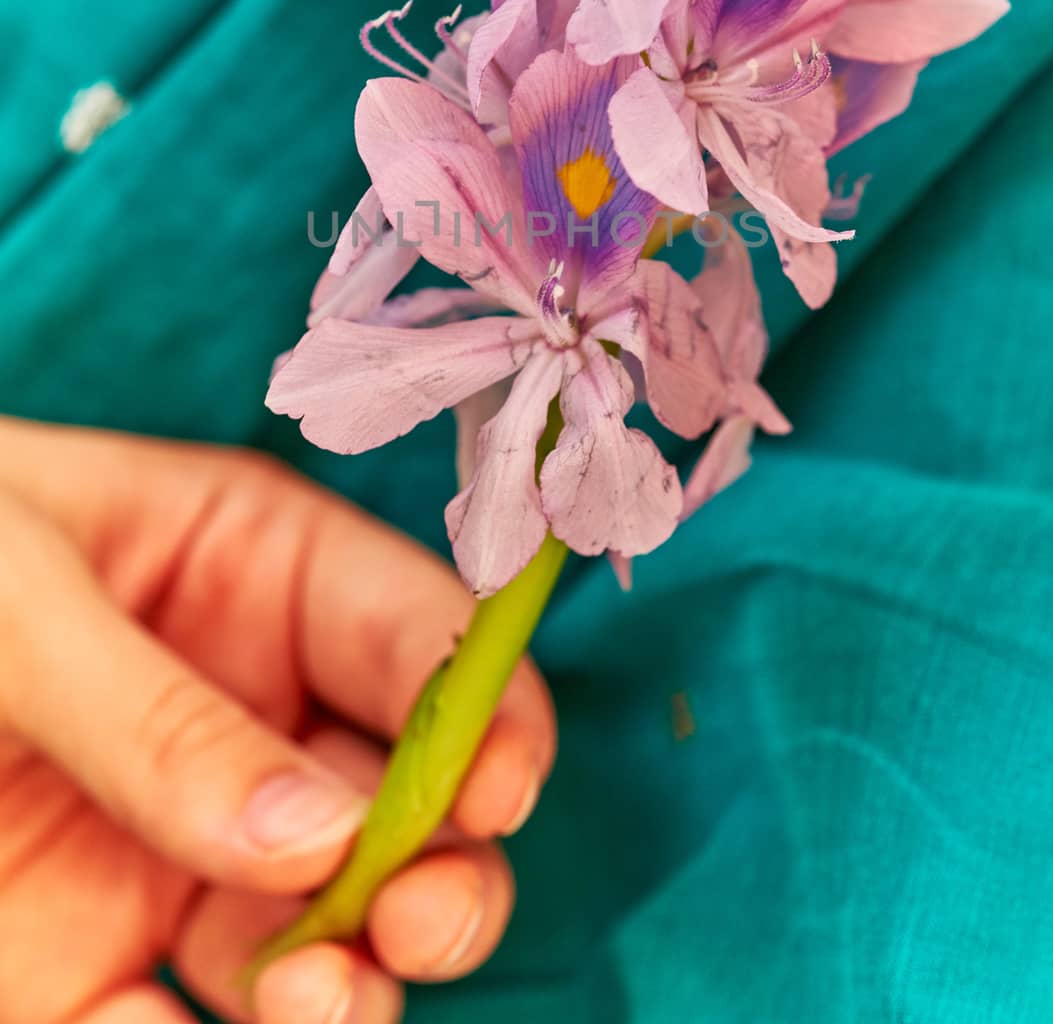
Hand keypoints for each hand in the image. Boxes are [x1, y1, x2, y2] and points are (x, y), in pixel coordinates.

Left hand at [0, 418, 554, 1021]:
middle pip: (402, 804)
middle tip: (418, 913)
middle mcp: (246, 716)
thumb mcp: (8, 590)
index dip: (482, 702)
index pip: (411, 633)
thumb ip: (155, 709)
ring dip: (353, 983)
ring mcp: (178, 844)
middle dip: (441, 864)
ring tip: (314, 996)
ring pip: (325, 934)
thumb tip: (313, 835)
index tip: (501, 782)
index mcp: (253, 573)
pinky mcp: (91, 962)